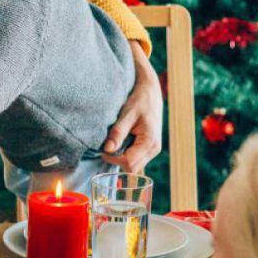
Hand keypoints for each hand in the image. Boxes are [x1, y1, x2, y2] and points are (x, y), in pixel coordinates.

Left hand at [103, 40, 162, 172]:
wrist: (151, 90)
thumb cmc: (139, 100)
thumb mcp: (127, 114)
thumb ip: (118, 132)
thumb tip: (107, 149)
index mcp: (150, 142)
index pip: (129, 163)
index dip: (113, 159)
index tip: (103, 148)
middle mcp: (154, 149)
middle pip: (132, 168)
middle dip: (117, 159)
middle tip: (108, 144)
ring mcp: (153, 149)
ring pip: (134, 164)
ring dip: (122, 156)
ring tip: (116, 140)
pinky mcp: (149, 146)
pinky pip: (136, 157)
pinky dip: (126, 153)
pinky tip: (122, 140)